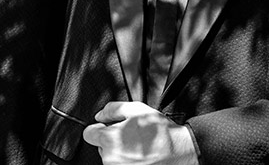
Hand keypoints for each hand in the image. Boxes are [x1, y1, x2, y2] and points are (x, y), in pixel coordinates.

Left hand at [82, 101, 197, 164]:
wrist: (179, 153)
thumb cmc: (161, 133)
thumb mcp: (138, 109)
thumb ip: (113, 109)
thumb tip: (100, 115)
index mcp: (110, 139)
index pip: (89, 134)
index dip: (99, 128)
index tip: (107, 129)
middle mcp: (110, 158)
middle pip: (102, 147)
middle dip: (113, 141)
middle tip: (132, 136)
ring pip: (112, 158)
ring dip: (121, 153)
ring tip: (140, 147)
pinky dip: (128, 162)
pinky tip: (141, 157)